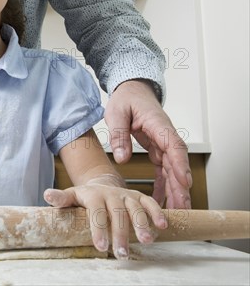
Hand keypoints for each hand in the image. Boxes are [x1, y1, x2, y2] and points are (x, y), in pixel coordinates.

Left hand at [44, 179, 167, 259]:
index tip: (100, 247)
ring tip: (146, 241)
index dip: (99, 229)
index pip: (96, 213)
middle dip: (121, 234)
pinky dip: (157, 213)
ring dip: (142, 224)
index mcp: (94, 196)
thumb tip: (47, 195)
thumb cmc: (86, 196)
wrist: (102, 184)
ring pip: (136, 209)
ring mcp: (127, 196)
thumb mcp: (72, 196)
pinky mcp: (140, 197)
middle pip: (118, 214)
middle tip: (121, 253)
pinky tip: (162, 226)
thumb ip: (61, 198)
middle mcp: (112, 195)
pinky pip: (150, 203)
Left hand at [105, 79, 191, 207]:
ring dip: (175, 190)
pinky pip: (163, 170)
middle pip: (177, 163)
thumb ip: (119, 134)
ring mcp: (163, 144)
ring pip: (172, 170)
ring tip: (177, 210)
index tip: (184, 181)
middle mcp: (165, 135)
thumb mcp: (116, 113)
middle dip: (181, 186)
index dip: (180, 164)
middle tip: (183, 206)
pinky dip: (163, 186)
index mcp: (158, 124)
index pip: (173, 145)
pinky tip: (161, 202)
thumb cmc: (126, 99)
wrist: (132, 90)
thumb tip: (122, 159)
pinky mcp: (157, 150)